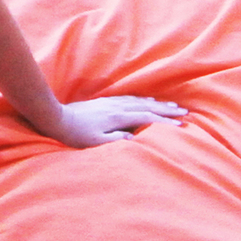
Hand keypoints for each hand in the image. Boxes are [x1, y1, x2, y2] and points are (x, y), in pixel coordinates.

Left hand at [42, 95, 182, 148]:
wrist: (57, 118)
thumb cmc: (75, 135)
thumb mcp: (95, 142)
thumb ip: (116, 139)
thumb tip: (135, 138)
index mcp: (117, 117)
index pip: (146, 118)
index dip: (164, 121)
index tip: (180, 125)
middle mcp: (117, 107)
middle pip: (147, 106)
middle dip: (166, 109)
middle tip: (184, 111)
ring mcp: (111, 102)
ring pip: (139, 101)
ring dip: (157, 103)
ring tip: (171, 105)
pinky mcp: (105, 102)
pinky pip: (130, 98)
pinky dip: (143, 99)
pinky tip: (147, 100)